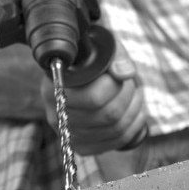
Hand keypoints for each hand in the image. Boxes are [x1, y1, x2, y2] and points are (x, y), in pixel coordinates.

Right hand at [40, 39, 146, 154]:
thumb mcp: (99, 44)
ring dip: (134, 109)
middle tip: (130, 81)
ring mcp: (69, 132)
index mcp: (53, 86)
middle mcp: (55, 113)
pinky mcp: (82, 145)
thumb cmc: (88, 54)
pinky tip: (135, 110)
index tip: (119, 73)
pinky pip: (116, 142)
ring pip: (114, 130)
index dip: (114, 86)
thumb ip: (114, 54)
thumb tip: (124, 73)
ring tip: (136, 92)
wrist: (75, 69)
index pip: (92, 98)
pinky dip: (133, 126)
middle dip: (126, 96)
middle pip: (106, 115)